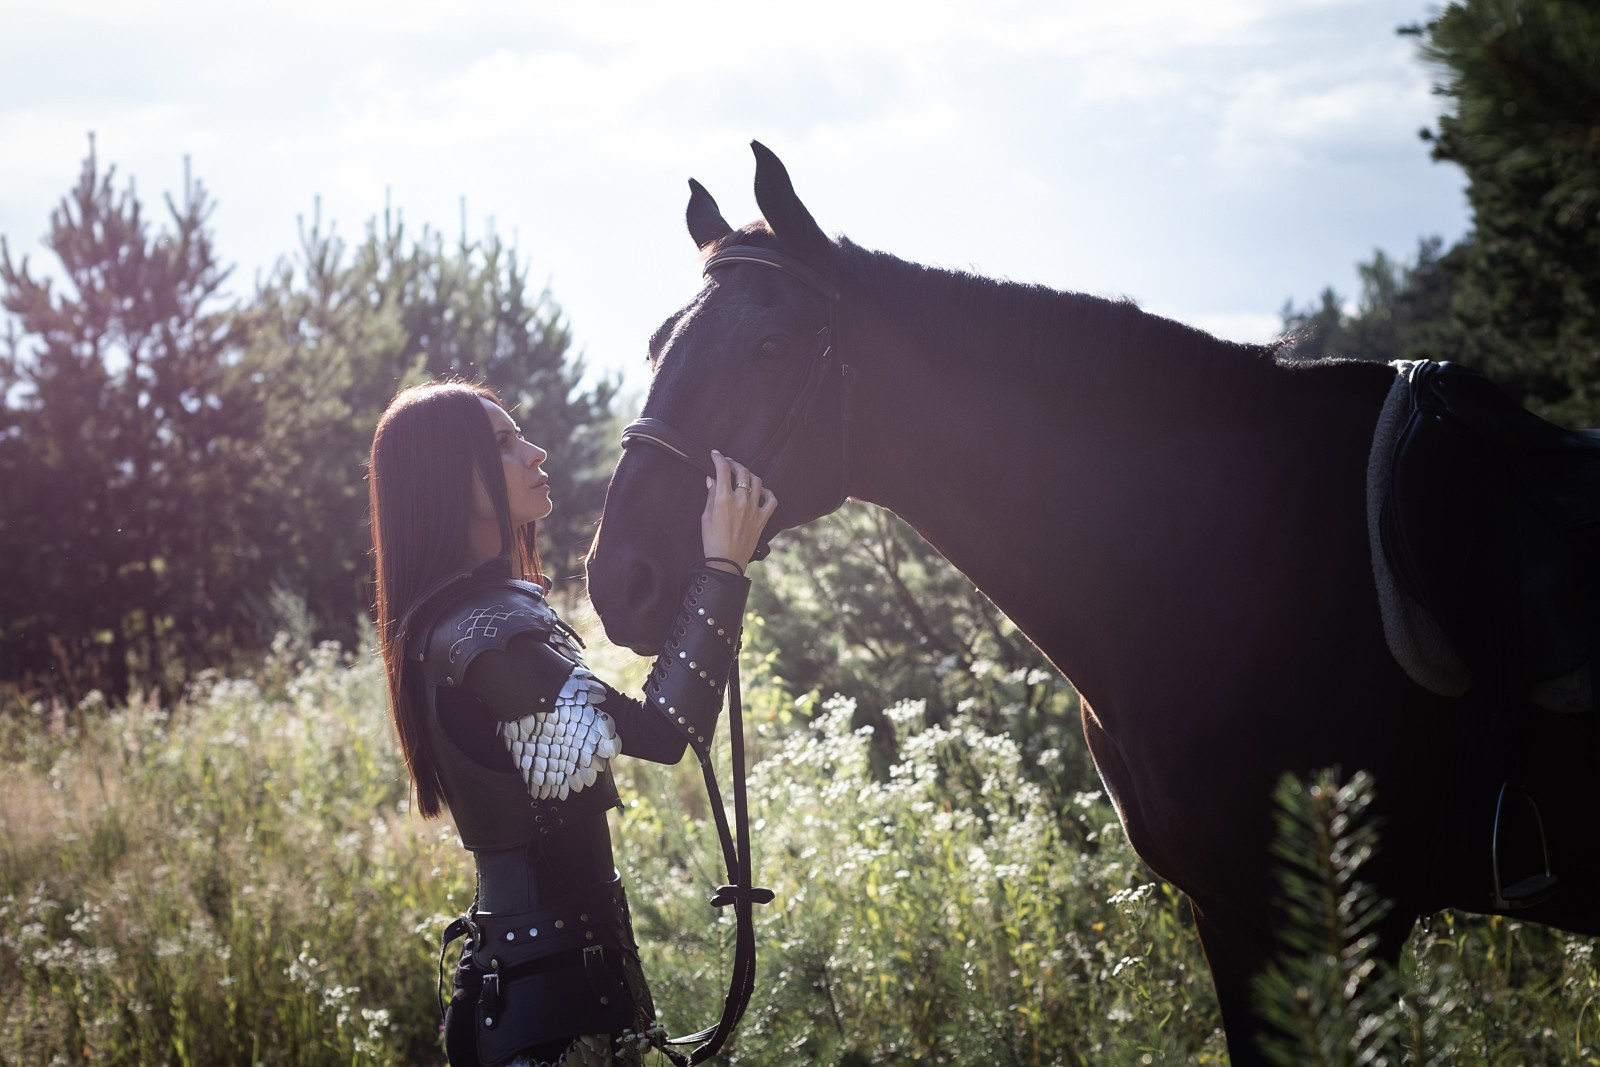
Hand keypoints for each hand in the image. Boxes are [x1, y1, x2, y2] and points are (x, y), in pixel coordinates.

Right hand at [701, 451, 777, 572]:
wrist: (726, 561)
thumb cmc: (713, 541)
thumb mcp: (706, 516)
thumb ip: (710, 495)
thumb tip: (711, 480)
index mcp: (724, 499)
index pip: (723, 470)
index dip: (719, 458)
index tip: (716, 454)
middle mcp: (741, 501)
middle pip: (742, 472)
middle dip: (734, 463)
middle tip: (728, 463)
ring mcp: (754, 509)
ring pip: (757, 482)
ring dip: (749, 475)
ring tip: (743, 475)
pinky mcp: (762, 518)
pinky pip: (771, 500)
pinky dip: (768, 492)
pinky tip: (761, 491)